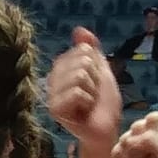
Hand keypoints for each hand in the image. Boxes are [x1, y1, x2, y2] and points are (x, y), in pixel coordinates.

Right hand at [46, 28, 120, 149]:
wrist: (105, 128)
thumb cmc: (103, 102)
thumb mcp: (101, 69)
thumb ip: (91, 49)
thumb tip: (78, 30)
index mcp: (62, 68)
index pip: (83, 49)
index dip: (96, 64)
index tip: (95, 81)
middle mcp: (53, 80)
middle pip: (81, 61)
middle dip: (95, 78)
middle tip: (92, 94)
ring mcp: (52, 95)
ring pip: (80, 76)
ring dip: (92, 90)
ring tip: (89, 103)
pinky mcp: (54, 109)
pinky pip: (76, 92)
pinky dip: (87, 101)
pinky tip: (84, 111)